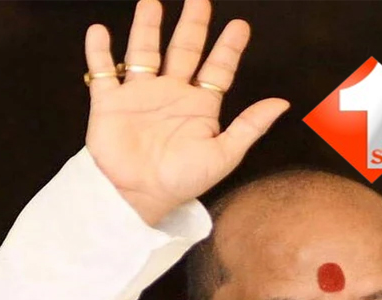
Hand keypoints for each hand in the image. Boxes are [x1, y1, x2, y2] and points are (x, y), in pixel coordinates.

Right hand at [84, 0, 289, 224]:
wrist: (138, 197)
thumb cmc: (183, 180)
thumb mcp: (224, 154)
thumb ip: (250, 125)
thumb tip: (283, 102)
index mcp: (199, 106)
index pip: (217, 69)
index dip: (229, 48)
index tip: (240, 25)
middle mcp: (170, 94)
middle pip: (183, 50)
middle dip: (192, 25)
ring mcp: (139, 96)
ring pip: (143, 52)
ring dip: (147, 28)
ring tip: (152, 2)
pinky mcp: (109, 103)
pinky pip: (102, 71)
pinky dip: (98, 52)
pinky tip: (100, 31)